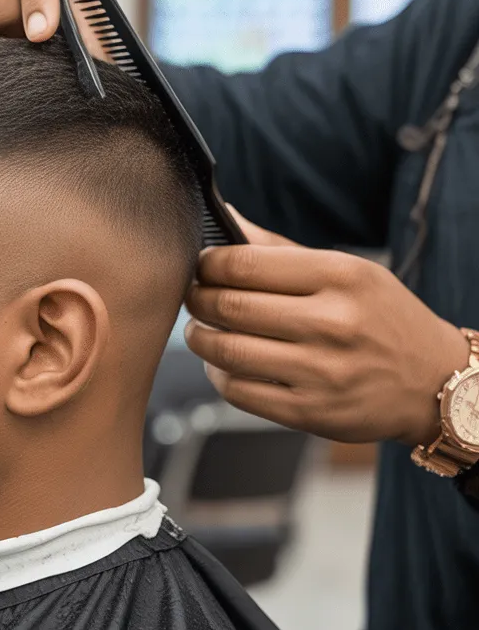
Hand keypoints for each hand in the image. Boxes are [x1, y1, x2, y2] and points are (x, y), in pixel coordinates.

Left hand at [184, 208, 470, 445]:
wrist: (434, 382)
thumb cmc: (380, 318)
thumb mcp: (347, 271)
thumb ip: (280, 250)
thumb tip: (225, 218)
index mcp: (340, 276)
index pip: (244, 263)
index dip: (208, 265)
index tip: (202, 267)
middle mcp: (331, 322)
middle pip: (228, 305)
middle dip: (198, 299)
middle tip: (195, 297)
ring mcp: (320, 371)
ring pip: (226, 350)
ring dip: (199, 338)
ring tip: (201, 330)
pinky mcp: (309, 411)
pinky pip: (238, 391)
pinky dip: (217, 375)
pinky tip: (222, 364)